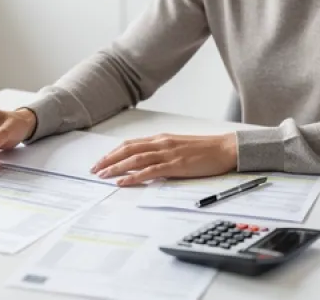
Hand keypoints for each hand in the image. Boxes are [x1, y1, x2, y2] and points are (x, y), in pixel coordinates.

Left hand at [90, 133, 237, 185]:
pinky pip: (149, 171)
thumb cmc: (205, 149)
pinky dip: (133, 176)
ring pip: (135, 159)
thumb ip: (163, 151)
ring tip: (103, 175)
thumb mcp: (179, 146)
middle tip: (94, 169)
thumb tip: (146, 161)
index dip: (113, 152)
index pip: (131, 143)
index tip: (101, 160)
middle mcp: (161, 143)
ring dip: (116, 167)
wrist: (225, 148)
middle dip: (108, 159)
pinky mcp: (176, 165)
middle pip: (128, 149)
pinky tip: (123, 182)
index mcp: (162, 138)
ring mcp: (168, 154)